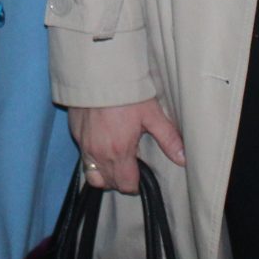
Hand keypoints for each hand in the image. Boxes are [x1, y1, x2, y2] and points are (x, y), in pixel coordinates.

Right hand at [67, 98, 185, 192]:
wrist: (98, 73)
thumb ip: (168, 138)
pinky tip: (103, 146)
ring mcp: (84, 146)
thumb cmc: (125, 93)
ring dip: (104, 174)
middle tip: (131, 167)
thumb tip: (183, 158)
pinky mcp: (75, 135)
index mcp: (119, 152)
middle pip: (109, 183)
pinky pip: (83, 158)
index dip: (135, 184)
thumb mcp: (152, 114)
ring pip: (92, 175)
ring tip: (115, 162)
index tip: (141, 176)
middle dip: (120, 180)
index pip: (126, 185)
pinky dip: (93, 159)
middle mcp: (99, 154)